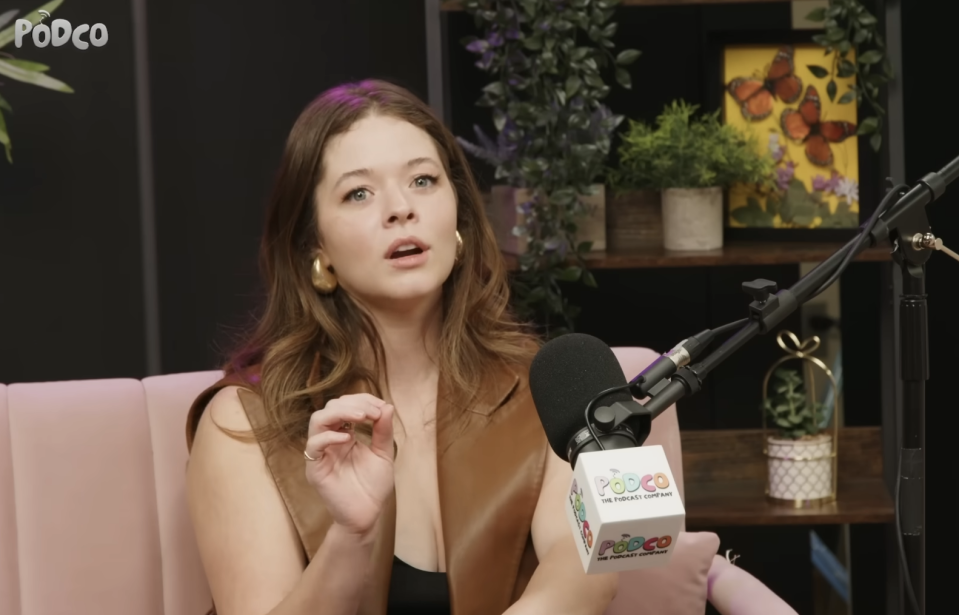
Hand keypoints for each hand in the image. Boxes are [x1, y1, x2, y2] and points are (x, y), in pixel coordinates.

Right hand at [304, 393, 394, 536]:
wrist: (368, 514)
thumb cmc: (373, 486)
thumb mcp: (383, 454)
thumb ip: (383, 431)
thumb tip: (387, 406)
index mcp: (345, 434)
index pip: (346, 406)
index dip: (363, 400)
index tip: (381, 407)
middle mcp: (330, 440)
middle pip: (330, 407)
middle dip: (353, 403)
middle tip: (372, 411)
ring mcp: (321, 453)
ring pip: (317, 420)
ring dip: (340, 412)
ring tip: (361, 416)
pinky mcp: (315, 468)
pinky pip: (313, 446)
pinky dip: (329, 437)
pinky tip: (348, 438)